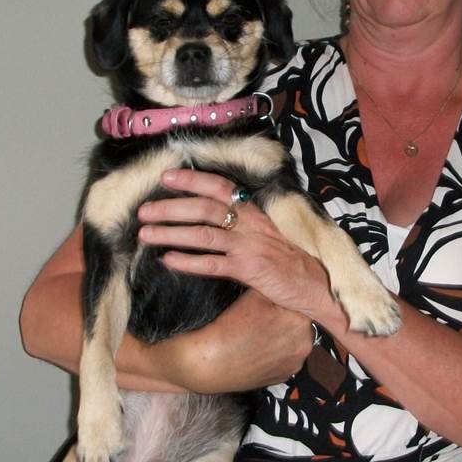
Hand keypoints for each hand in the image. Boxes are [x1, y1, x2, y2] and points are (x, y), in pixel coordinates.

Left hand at [138, 169, 332, 319]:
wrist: (317, 284)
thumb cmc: (292, 258)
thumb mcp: (270, 232)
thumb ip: (246, 222)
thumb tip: (213, 214)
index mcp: (256, 212)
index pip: (221, 187)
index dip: (192, 180)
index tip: (166, 177)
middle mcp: (252, 224)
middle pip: (205, 208)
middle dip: (171, 207)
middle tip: (144, 210)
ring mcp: (250, 246)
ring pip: (203, 234)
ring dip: (171, 232)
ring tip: (145, 234)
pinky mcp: (249, 270)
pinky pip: (212, 264)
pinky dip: (188, 262)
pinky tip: (168, 260)